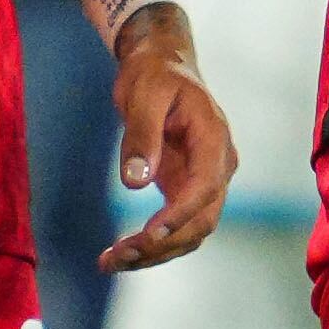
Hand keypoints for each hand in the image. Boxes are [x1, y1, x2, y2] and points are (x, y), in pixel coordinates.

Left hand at [99, 9, 236, 272]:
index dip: (179, 215)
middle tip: (116, 258)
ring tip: (110, 262)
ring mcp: (205, 182)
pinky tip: (122, 253)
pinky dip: (152, 245)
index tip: (148, 235)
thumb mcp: (143, 95)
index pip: (205, 187)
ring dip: (155, 253)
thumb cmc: (154, 74)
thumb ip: (141, 136)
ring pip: (191, 232)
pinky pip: (177, 227)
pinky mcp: (186, 190)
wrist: (162, 66)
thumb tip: (135, 183)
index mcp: (214, 140)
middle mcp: (218, 166)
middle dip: (162, 245)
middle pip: (201, 220)